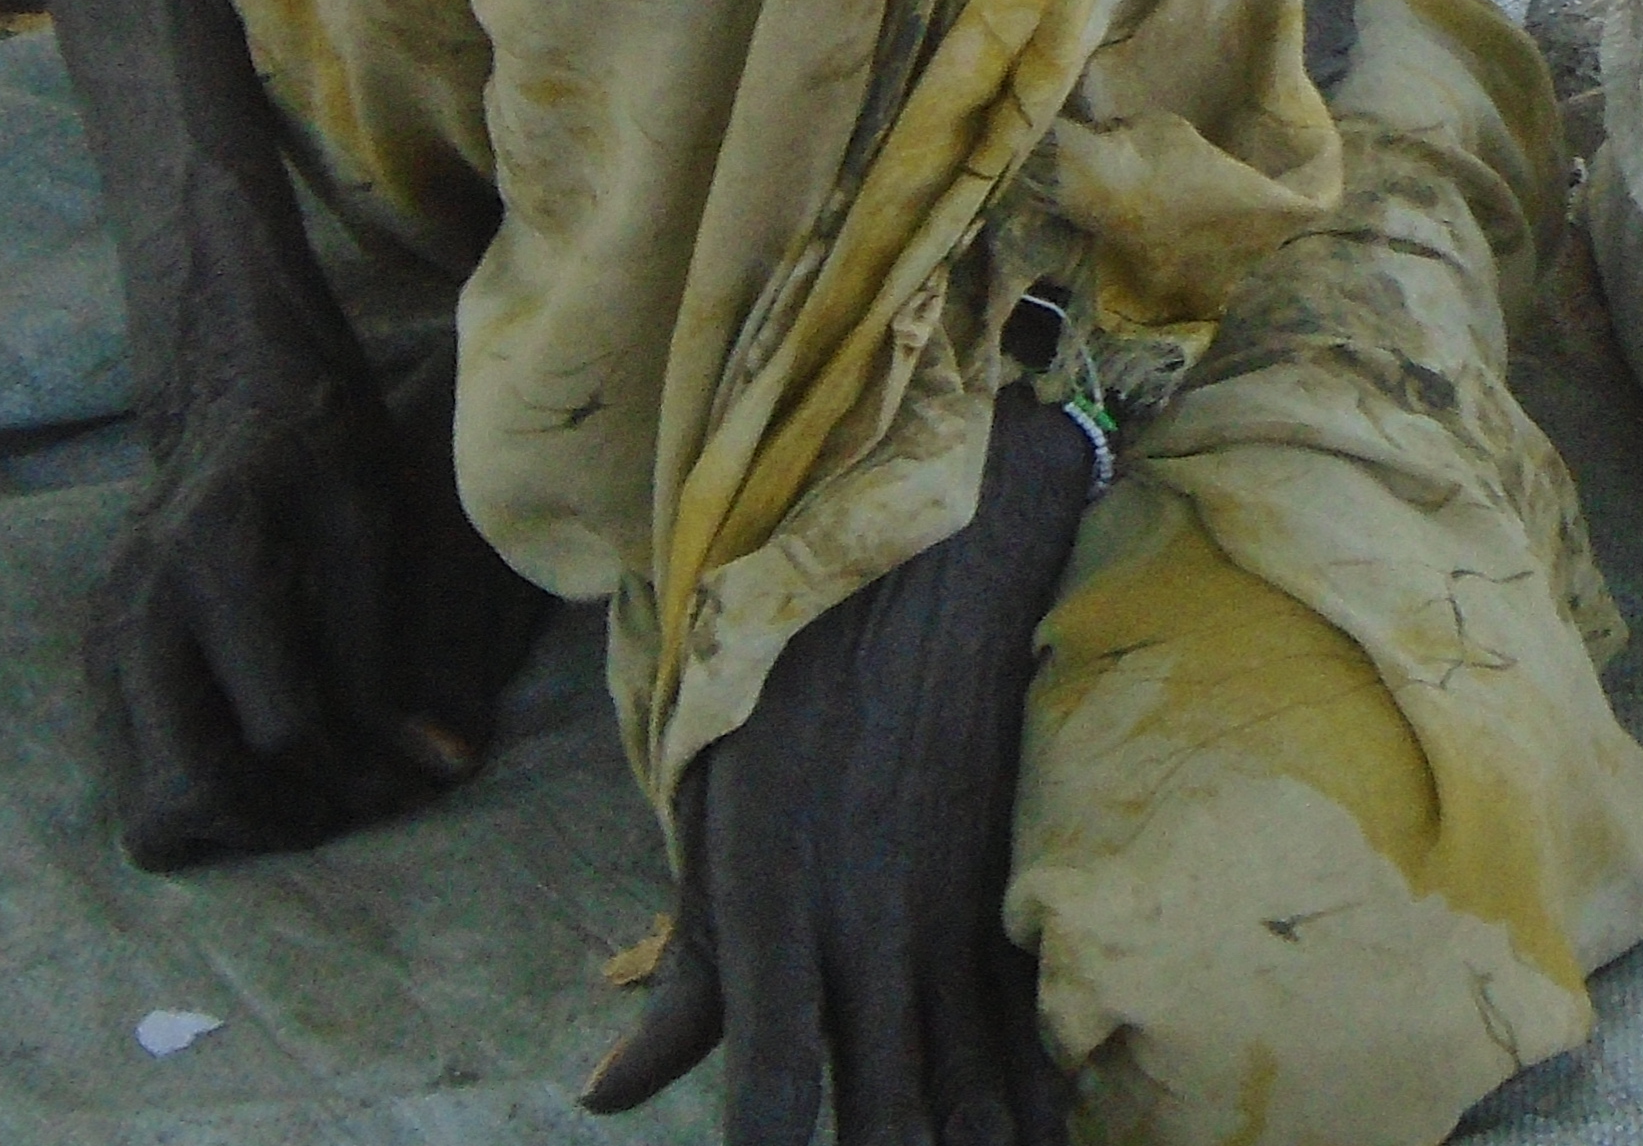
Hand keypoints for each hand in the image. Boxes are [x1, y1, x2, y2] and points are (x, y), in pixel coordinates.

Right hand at [90, 290, 546, 867]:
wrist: (235, 393)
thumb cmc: (325, 449)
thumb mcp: (380, 521)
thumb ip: (395, 648)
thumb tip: (443, 765)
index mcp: (221, 561)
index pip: (283, 728)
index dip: (360, 772)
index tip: (409, 771)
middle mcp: (142, 611)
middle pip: (191, 793)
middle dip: (285, 819)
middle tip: (352, 795)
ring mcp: (104, 645)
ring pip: (148, 812)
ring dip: (238, 824)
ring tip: (310, 787)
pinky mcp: (94, 667)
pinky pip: (133, 785)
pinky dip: (201, 797)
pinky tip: (262, 761)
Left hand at [586, 401, 1101, 1144]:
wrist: (926, 556)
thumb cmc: (787, 680)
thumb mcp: (708, 817)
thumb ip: (680, 976)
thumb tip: (606, 1097)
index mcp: (774, 905)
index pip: (776, 1101)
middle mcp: (873, 926)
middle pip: (892, 1126)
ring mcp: (960, 911)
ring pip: (980, 1097)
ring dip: (962, 1145)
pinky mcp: (1016, 887)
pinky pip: (1036, 1035)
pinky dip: (1028, 1108)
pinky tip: (1015, 1134)